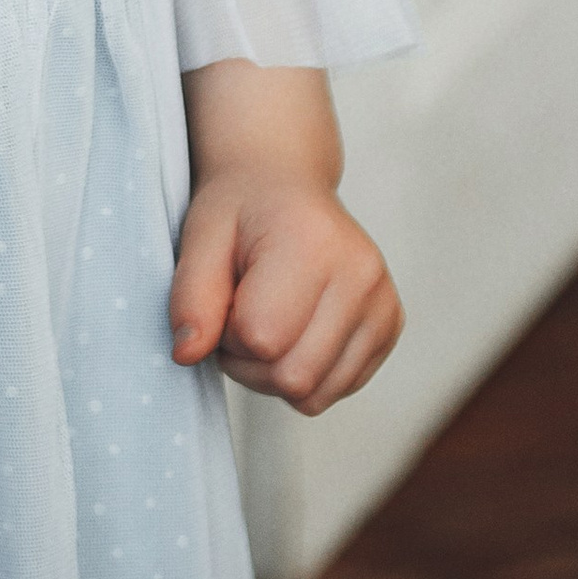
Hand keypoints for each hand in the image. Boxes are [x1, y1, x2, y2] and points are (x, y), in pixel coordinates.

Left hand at [169, 62, 401, 414]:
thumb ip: (190, 295)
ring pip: (315, 395)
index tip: (225, 299)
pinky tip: (296, 329)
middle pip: (293, 377)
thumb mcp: (201, 236)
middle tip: (240, 314)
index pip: (262, 338)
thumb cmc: (241, 209)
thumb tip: (187, 353)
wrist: (283, 183)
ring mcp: (384, 302)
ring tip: (267, 321)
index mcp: (315, 242)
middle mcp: (361, 274)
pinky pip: (337, 390)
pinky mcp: (391, 326)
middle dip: (250, 361)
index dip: (228, 333)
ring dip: (275, 373)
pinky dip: (306, 374)